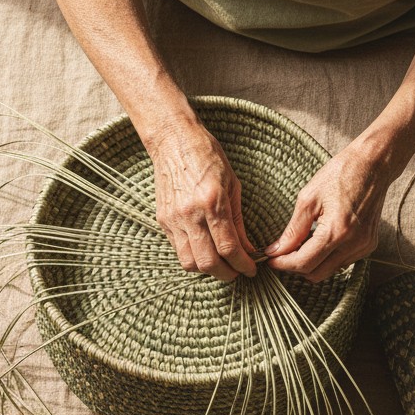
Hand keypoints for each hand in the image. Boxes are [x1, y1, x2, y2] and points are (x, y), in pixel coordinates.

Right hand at [146, 117, 256, 281]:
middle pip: (208, 263)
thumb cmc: (208, 158)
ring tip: (221, 263)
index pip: (229, 248)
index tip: (251, 270)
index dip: (243, 265)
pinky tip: (205, 250)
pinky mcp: (163, 220)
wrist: (174, 140)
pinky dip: (194, 257)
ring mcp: (174, 219)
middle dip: (227, 274)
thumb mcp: (233, 186)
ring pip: (190, 263)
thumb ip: (239, 222)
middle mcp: (191, 214)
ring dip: (208, 270)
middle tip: (238, 272)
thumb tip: (248, 250)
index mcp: (213, 202)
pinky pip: (178, 250)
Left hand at [264, 139, 389, 282]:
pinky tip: (321, 239)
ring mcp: (363, 247)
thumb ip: (292, 230)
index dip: (283, 264)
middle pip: (316, 273)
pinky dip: (327, 256)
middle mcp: (353, 244)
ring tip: (302, 242)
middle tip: (282, 254)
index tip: (270, 260)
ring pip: (329, 271)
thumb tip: (276, 250)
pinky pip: (342, 262)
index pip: (304, 263)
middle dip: (296, 267)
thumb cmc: (341, 174)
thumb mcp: (308, 198)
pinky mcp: (368, 246)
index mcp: (336, 231)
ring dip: (312, 262)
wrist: (374, 164)